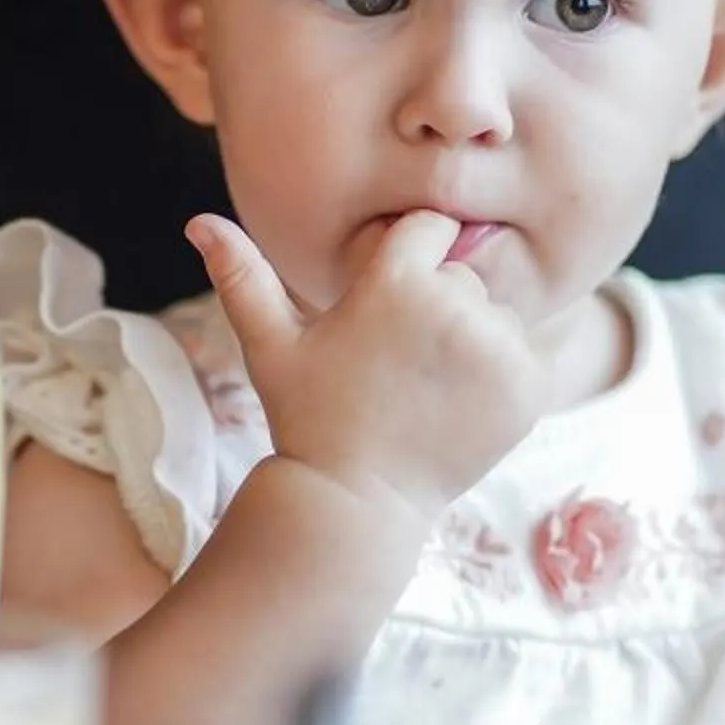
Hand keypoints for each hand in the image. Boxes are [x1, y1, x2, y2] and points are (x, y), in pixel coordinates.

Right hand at [191, 210, 544, 519]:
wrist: (355, 503)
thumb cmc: (307, 419)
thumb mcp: (270, 345)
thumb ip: (241, 276)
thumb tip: (197, 221)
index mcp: (397, 280)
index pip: (428, 229)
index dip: (408, 264)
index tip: (386, 311)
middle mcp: (454, 304)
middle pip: (462, 277)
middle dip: (436, 308)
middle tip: (396, 366)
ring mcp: (497, 347)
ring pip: (496, 316)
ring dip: (471, 343)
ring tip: (424, 392)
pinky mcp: (528, 385)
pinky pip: (524, 356)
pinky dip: (501, 380)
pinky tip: (456, 409)